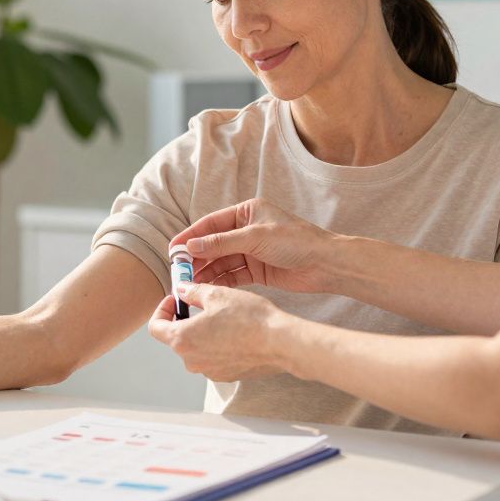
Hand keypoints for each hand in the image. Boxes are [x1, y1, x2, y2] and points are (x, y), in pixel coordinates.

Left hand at [147, 283, 289, 381]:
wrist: (280, 342)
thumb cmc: (249, 318)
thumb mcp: (217, 294)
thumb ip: (193, 292)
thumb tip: (182, 290)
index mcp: (182, 339)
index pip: (155, 328)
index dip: (162, 310)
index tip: (175, 300)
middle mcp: (192, 360)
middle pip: (176, 338)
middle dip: (184, 320)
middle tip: (199, 304)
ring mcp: (209, 371)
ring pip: (196, 349)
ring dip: (201, 333)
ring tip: (220, 317)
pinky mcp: (226, 376)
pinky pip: (213, 358)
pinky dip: (216, 345)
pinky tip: (234, 332)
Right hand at [170, 198, 336, 293]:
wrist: (326, 264)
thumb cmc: (296, 241)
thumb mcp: (255, 237)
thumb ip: (221, 242)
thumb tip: (192, 246)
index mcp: (246, 212)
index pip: (210, 224)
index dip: (190, 236)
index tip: (173, 249)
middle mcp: (246, 230)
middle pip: (213, 244)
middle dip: (197, 257)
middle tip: (179, 271)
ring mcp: (251, 251)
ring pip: (221, 261)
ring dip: (206, 271)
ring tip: (189, 283)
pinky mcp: (257, 270)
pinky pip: (232, 275)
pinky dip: (220, 281)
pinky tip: (207, 288)